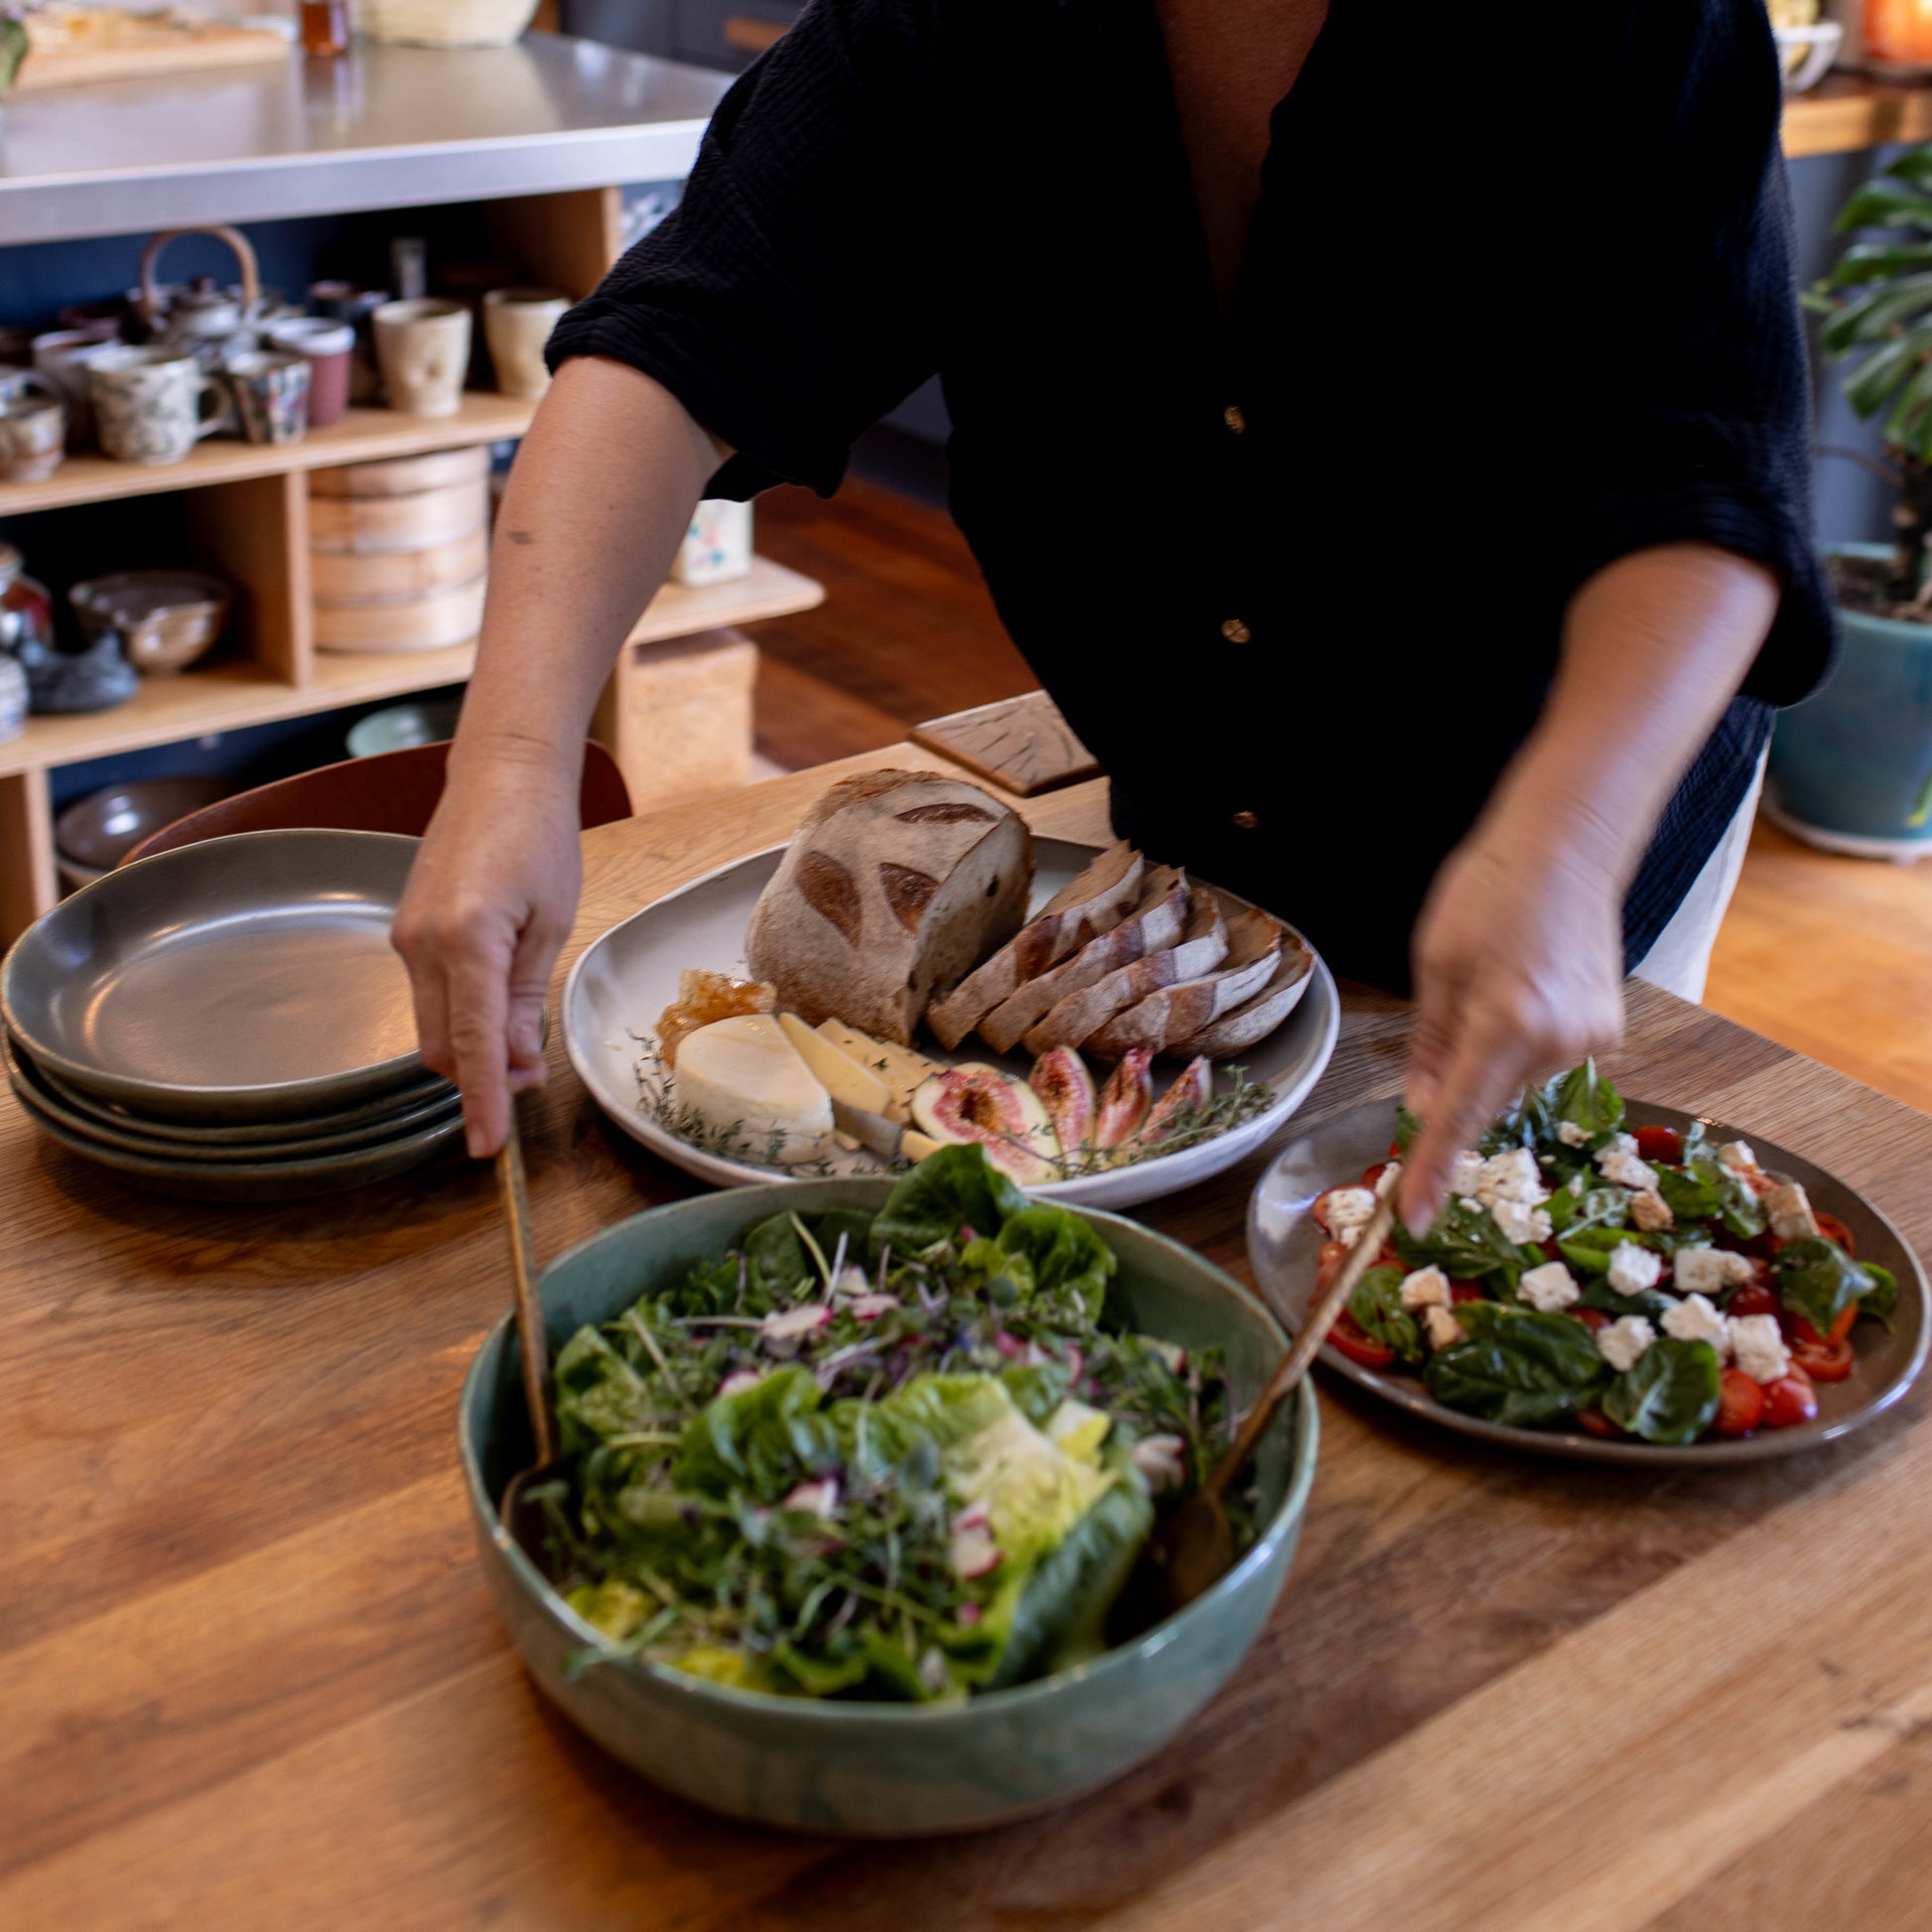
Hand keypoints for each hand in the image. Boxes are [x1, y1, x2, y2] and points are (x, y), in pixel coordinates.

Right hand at [392, 751, 582, 1158]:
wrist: (501, 774)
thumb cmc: (539, 836)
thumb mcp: (551, 922)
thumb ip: (528, 997)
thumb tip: (519, 1063)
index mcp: (466, 941)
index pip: (471, 1045)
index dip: (483, 1102)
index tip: (488, 1149)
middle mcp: (422, 944)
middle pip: (440, 1049)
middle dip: (481, 1078)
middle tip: (533, 1078)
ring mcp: (406, 937)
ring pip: (430, 1027)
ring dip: (471, 1048)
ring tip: (523, 1038)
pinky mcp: (406, 930)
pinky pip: (429, 995)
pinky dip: (459, 1015)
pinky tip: (497, 1002)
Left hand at [1397, 814, 1625, 1233]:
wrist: (1569, 845)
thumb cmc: (1490, 890)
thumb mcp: (1436, 964)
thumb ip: (1429, 1045)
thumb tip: (1418, 1107)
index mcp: (1503, 1024)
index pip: (1457, 1118)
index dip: (1431, 1170)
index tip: (1410, 1217)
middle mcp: (1555, 1041)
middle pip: (1484, 1097)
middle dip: (1457, 1079)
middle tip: (1451, 1010)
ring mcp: (1589, 1037)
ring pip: (1514, 1078)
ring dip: (1491, 1053)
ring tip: (1496, 978)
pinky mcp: (1605, 1029)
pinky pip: (1544, 1055)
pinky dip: (1523, 1037)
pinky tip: (1527, 984)